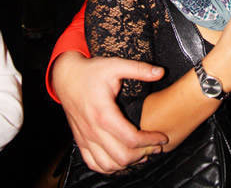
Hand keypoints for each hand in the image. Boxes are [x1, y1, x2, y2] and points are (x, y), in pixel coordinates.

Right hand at [52, 52, 167, 172]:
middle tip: (156, 146)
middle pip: (122, 156)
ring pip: (108, 165)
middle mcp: (93, 130)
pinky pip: (94, 164)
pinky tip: (122, 159)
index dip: (151, 140)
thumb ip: (139, 69)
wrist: (66, 77)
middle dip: (144, 153)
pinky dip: (110, 166)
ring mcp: (86, 138)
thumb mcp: (115, 65)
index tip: (163, 137)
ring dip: (128, 163)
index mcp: (104, 113)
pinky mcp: (81, 141)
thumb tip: (161, 72)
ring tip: (143, 153)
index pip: (131, 138)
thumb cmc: (91, 71)